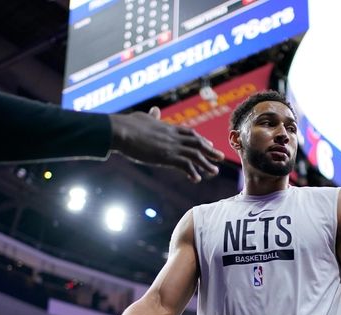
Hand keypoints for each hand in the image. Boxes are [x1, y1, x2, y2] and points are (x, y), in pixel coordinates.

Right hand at [109, 107, 224, 182]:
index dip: (200, 139)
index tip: (209, 144)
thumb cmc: (127, 124)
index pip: (189, 133)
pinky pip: (184, 165)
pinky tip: (196, 179)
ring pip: (195, 154)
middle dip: (210, 151)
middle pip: (197, 143)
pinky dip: (192, 171)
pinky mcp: (166, 156)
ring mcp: (171, 146)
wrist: (120, 131)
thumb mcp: (143, 117)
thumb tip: (155, 109)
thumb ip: (152, 116)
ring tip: (214, 171)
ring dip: (206, 163)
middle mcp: (173, 136)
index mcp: (168, 128)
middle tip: (221, 157)